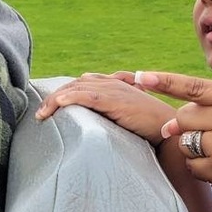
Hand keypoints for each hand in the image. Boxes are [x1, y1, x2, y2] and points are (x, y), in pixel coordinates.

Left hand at [35, 72, 174, 145]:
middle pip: (75, 84)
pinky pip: (88, 97)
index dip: (64, 93)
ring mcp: (114, 90)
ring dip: (55, 100)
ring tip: (42, 114)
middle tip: (40, 113)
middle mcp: (113, 83)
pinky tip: (58, 104)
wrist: (171, 128)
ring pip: (76, 89)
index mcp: (115, 84)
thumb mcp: (128, 116)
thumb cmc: (153, 126)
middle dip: (54, 97)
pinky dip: (70, 98)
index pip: (82, 83)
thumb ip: (113, 114)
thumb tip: (98, 124)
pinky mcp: (116, 101)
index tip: (49, 108)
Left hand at [140, 71, 211, 211]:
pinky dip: (200, 167)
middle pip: (184, 116)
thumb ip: (209, 111)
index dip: (165, 82)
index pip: (194, 87)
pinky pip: (190, 164)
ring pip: (184, 141)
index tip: (141, 77)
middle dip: (188, 127)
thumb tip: (167, 125)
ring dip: (193, 148)